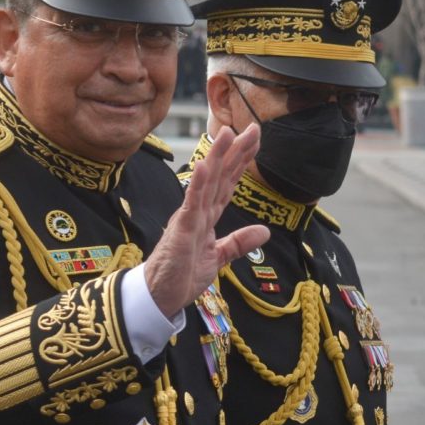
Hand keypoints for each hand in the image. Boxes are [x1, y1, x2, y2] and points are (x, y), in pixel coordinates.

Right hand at [144, 125, 269, 317]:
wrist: (160, 297)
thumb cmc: (181, 277)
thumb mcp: (218, 258)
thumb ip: (238, 243)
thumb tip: (264, 232)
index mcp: (206, 216)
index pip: (227, 184)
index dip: (241, 162)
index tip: (253, 140)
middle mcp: (197, 211)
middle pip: (220, 176)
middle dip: (236, 152)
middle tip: (252, 128)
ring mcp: (188, 218)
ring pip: (206, 182)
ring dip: (217, 157)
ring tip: (227, 133)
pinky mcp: (181, 229)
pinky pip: (191, 204)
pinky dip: (198, 184)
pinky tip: (203, 165)